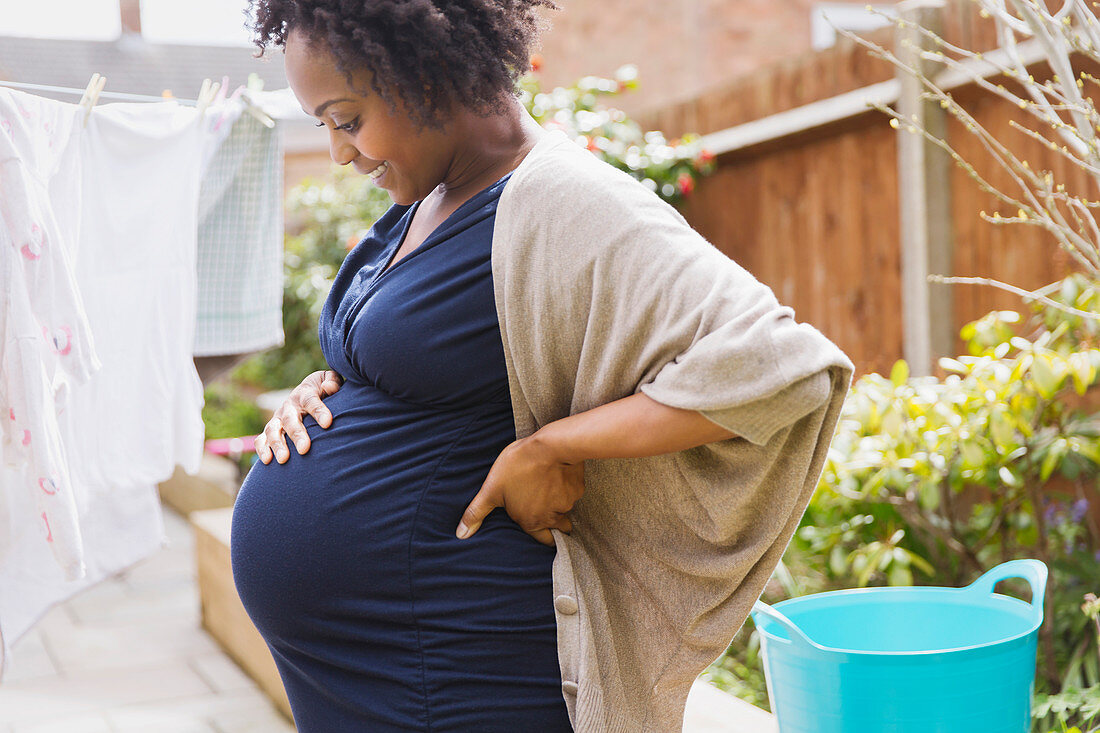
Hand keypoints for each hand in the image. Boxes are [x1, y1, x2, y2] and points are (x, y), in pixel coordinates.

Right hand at [255, 369, 343, 463]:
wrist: (308, 394)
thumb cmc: (324, 391)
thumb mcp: (330, 381)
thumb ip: (332, 382)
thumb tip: (329, 388)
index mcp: (305, 393)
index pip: (310, 401)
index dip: (318, 411)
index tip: (327, 423)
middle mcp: (289, 406)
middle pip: (290, 420)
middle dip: (297, 434)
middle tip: (304, 449)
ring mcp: (278, 419)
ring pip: (273, 431)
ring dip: (277, 445)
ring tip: (284, 460)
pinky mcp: (271, 430)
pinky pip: (261, 439)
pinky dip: (262, 449)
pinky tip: (267, 461)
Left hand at [456, 432, 583, 546]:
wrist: (550, 446)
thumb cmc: (518, 467)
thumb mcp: (491, 489)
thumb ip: (477, 513)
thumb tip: (460, 535)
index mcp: (531, 522)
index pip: (542, 539)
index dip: (540, 535)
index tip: (539, 529)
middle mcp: (552, 517)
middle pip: (559, 530)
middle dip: (556, 527)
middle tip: (549, 514)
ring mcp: (568, 503)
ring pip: (565, 509)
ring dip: (558, 502)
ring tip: (548, 486)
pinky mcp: (578, 488)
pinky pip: (573, 492)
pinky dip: (567, 487)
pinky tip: (558, 475)